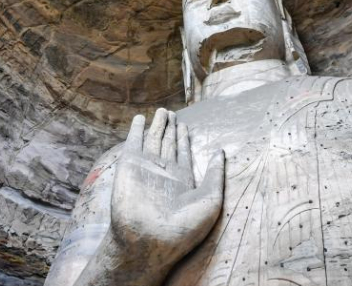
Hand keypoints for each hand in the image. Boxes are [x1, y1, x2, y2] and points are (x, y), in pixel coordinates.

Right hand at [110, 108, 224, 267]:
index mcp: (182, 182)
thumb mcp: (210, 199)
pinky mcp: (129, 165)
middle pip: (168, 145)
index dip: (184, 139)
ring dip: (157, 125)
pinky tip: (139, 119)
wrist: (149, 240)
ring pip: (153, 140)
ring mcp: (146, 169)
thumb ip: (215, 174)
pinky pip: (133, 143)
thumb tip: (221, 151)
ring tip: (162, 111)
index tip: (185, 126)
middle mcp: (164, 173)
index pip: (183, 154)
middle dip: (171, 129)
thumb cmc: (183, 227)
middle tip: (173, 113)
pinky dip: (135, 130)